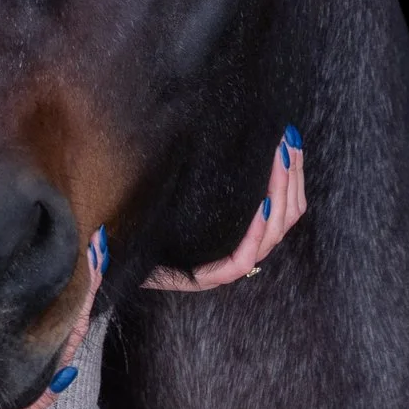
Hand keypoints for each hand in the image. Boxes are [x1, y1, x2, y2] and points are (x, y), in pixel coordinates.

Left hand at [144, 127, 306, 291]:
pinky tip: (263, 205)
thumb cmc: (149, 212)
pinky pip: (241, 260)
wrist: (114, 245)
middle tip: (289, 144)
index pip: (284, 210)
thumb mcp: (185, 186)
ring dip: (280, 197)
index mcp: (238, 232)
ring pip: (272, 237)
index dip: (293, 178)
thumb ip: (212, 171)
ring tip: (280, 162)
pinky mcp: (205, 278)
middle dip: (291, 179)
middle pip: (285, 219)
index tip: (292, 145)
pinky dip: (256, 234)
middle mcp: (237, 251)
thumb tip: (232, 130)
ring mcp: (223, 267)